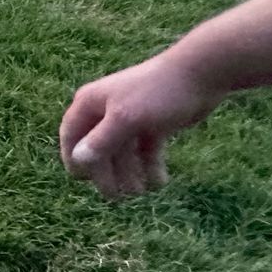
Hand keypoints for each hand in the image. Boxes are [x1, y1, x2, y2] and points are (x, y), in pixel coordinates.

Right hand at [58, 53, 223, 199]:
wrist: (200, 75)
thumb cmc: (156, 92)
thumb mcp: (126, 118)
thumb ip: (101, 140)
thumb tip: (78, 160)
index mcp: (91, 103)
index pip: (71, 134)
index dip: (73, 158)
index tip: (82, 180)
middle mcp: (106, 111)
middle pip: (98, 148)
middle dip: (107, 172)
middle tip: (117, 197)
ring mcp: (130, 119)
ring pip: (123, 153)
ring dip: (130, 174)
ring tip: (142, 192)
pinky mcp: (152, 125)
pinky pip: (145, 151)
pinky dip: (150, 166)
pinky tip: (160, 182)